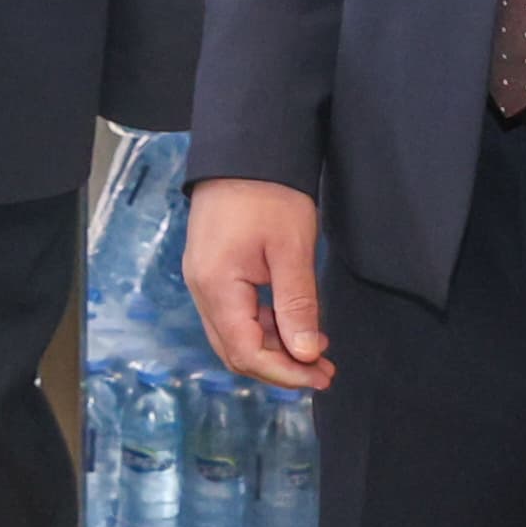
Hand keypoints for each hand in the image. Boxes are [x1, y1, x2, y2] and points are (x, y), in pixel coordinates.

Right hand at [182, 179, 332, 390]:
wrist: (245, 152)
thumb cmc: (269, 195)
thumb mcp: (292, 251)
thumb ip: (297, 306)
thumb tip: (305, 354)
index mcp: (217, 287)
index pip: (246, 352)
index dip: (284, 372)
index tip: (321, 374)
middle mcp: (201, 290)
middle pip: (235, 351)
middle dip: (280, 367)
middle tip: (324, 371)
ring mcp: (203, 280)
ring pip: (235, 335)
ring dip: (274, 348)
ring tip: (317, 350)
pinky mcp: (212, 271)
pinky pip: (235, 314)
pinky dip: (265, 327)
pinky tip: (295, 325)